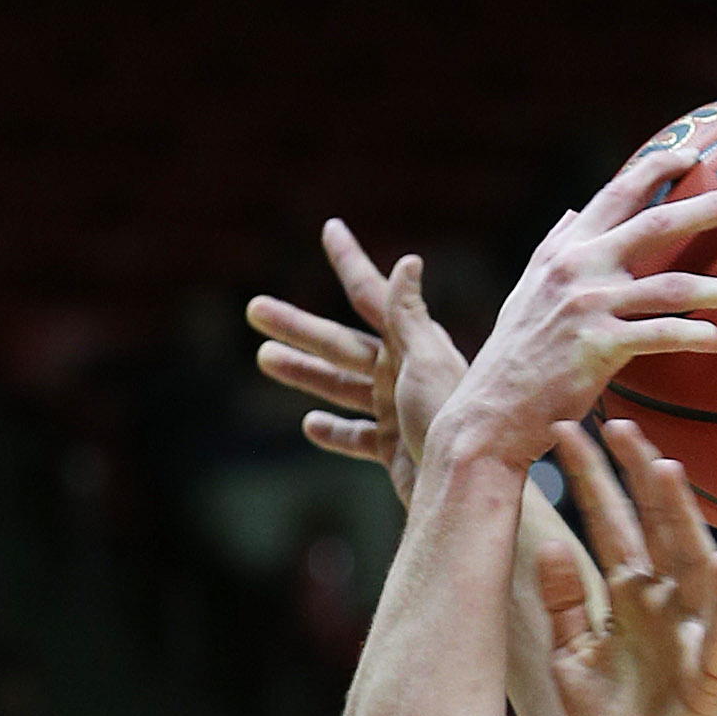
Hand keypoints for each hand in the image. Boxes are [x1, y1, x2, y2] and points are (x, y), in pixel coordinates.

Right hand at [246, 220, 466, 507]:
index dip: (349, 261)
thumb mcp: (427, 360)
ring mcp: (396, 411)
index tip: (331, 228)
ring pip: (341, 387)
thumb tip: (408, 260)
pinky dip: (335, 432)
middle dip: (297, 327)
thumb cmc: (448, 418)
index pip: (371, 295)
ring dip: (304, 373)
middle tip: (254, 308)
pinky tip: (310, 425)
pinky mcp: (393, 448)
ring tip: (264, 358)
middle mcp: (401, 373)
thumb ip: (410, 315)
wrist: (463, 486)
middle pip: (340, 344)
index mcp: (410, 345)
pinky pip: (357, 437)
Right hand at [437, 151, 716, 469]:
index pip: (618, 193)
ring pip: (675, 286)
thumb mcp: (527, 292)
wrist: (491, 412)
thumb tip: (570, 214)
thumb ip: (553, 250)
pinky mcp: (598, 347)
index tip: (696, 155)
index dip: (658, 169)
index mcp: (566, 249)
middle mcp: (579, 267)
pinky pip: (661, 336)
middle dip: (713, 207)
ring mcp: (589, 306)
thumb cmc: (515, 359)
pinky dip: (696, 335)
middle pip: (659, 223)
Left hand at [536, 419, 716, 715]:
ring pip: (689, 561)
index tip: (563, 429)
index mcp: (626, 595)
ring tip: (666, 469)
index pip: (607, 523)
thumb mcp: (570, 660)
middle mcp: (662, 602)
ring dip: (681, 518)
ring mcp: (689, 632)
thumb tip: (549, 545)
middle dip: (635, 476)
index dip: (588, 479)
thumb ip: (563, 605)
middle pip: (651, 526)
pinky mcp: (709, 670)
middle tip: (615, 419)